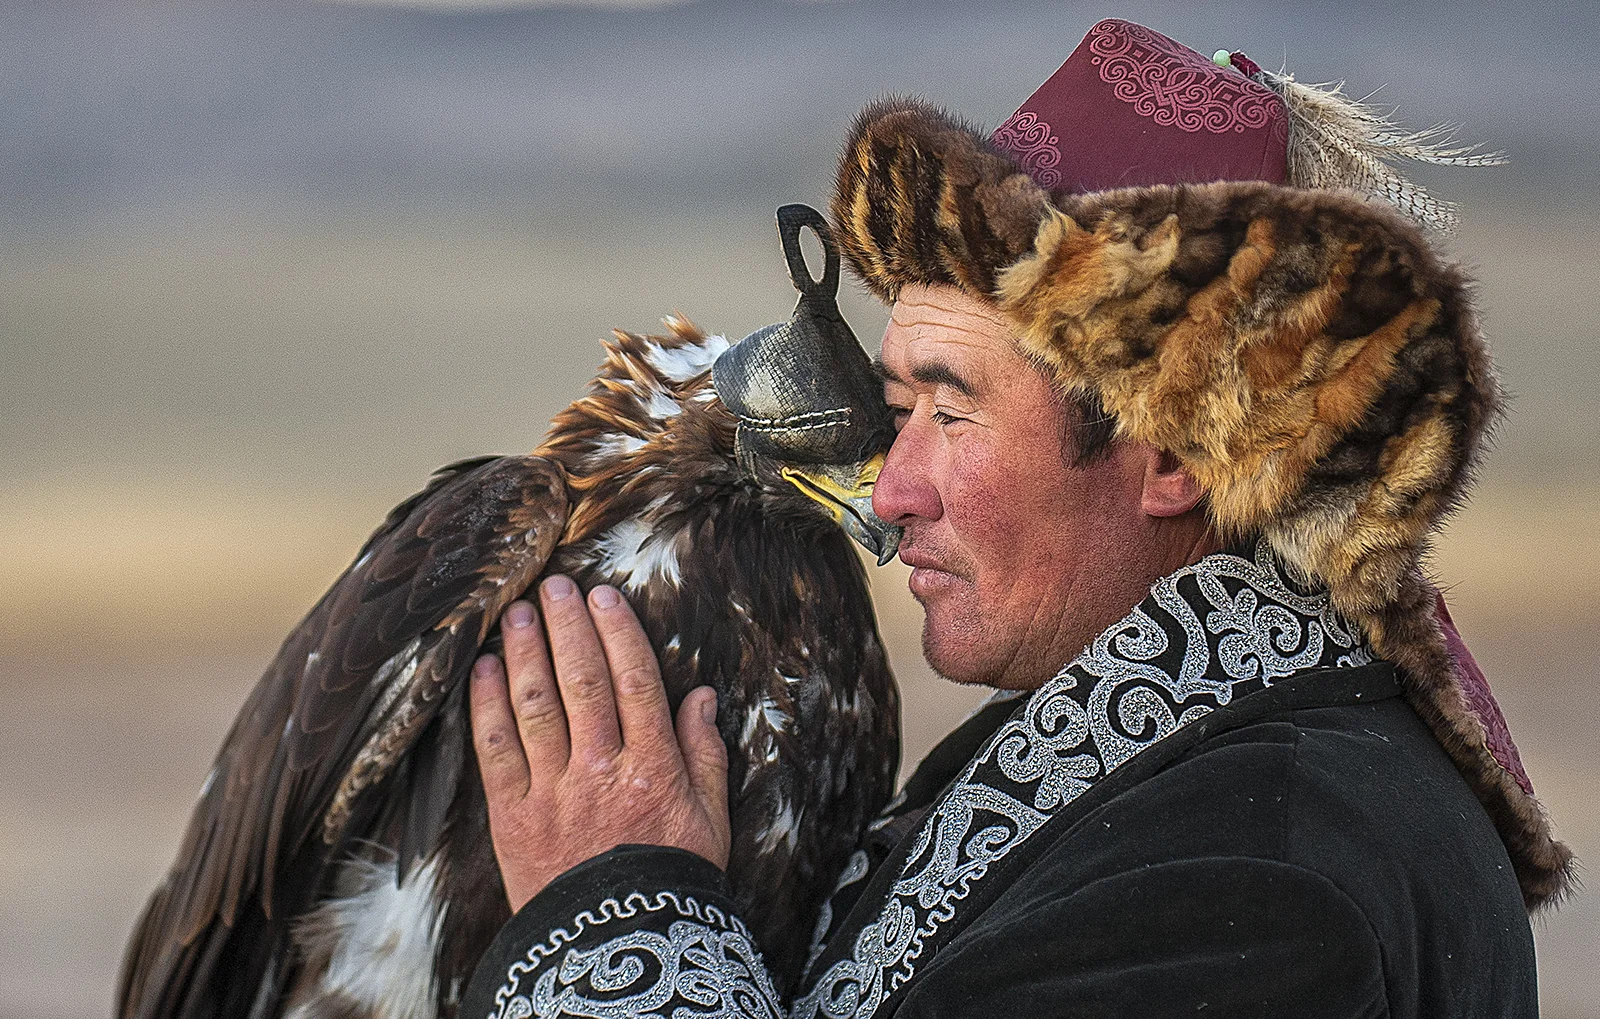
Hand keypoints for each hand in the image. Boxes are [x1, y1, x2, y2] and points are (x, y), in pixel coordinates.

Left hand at [468, 575, 729, 911]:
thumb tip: (701, 696)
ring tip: (515, 615)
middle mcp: (601, 769)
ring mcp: (552, 791)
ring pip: (536, 706)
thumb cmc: (671, 882)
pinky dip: (487, 705)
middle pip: (581, 682)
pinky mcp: (511, 815)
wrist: (615, 949)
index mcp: (653, 767)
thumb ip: (705, 754)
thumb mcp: (710, 820)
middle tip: (553, 587)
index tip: (603, 597)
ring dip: (524, 654)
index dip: (617, 634)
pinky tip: (483, 671)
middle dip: (566, 628)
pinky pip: (495, 750)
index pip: (634, 682)